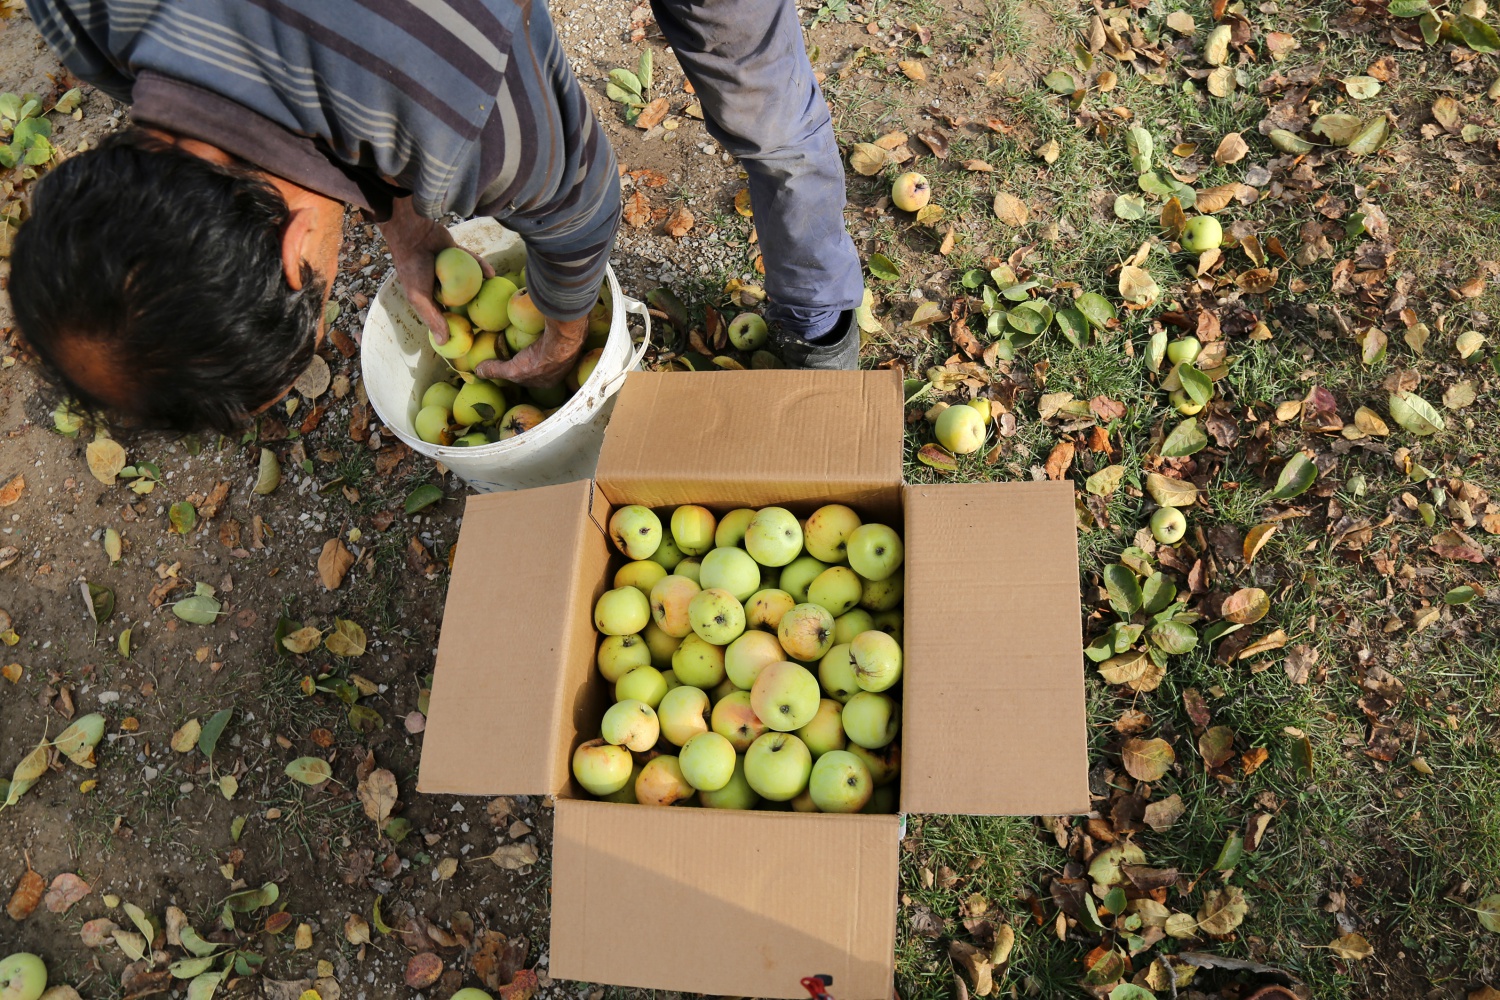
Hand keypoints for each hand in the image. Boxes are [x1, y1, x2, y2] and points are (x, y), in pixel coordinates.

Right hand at [378, 198, 491, 342]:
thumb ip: (433, 318)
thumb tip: (443, 343)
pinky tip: (493, 275)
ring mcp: (451, 268)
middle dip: (476, 306)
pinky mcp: (458, 254)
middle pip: (463, 298)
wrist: (413, 235)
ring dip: (482, 287)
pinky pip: (473, 262)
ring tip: (497, 296)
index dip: (459, 323)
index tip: (475, 333)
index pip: (448, 314)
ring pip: (470, 280)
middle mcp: (442, 284)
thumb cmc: (413, 268)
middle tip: (493, 316)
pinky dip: (482, 267)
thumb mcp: (420, 297)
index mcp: (431, 296)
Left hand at [476, 315, 588, 387]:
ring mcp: (565, 356)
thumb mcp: (512, 370)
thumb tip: (477, 371)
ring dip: (538, 347)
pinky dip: (544, 336)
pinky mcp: (567, 341)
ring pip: (546, 352)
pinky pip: (552, 339)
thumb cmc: (539, 361)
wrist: (563, 342)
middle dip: (528, 360)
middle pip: (538, 365)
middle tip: (517, 349)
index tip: (509, 362)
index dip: (518, 372)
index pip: (528, 378)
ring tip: (526, 337)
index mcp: (547, 383)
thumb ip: (495, 370)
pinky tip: (538, 328)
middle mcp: (558, 372)